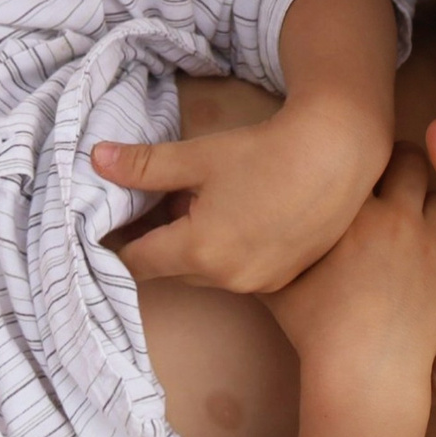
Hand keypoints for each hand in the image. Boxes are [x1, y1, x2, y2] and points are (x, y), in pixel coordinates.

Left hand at [95, 97, 388, 292]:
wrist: (339, 154)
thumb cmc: (266, 152)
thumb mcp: (199, 156)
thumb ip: (144, 165)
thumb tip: (96, 160)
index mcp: (199, 251)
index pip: (138, 261)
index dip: (121, 240)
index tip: (114, 220)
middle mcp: (227, 279)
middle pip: (170, 268)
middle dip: (159, 239)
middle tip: (158, 202)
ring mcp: (259, 284)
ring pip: (205, 271)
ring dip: (194, 246)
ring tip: (203, 202)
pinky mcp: (284, 279)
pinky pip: (238, 272)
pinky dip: (227, 251)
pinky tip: (239, 213)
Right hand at [263, 144, 435, 378]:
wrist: (363, 371)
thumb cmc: (314, 329)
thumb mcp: (276, 282)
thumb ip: (271, 248)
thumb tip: (250, 231)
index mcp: (354, 210)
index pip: (366, 156)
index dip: (364, 158)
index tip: (360, 167)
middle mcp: (398, 215)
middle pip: (414, 163)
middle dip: (406, 166)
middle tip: (397, 181)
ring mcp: (433, 244)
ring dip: (435, 208)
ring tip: (420, 225)